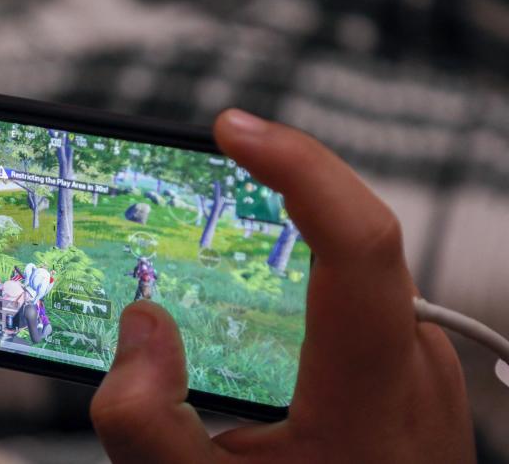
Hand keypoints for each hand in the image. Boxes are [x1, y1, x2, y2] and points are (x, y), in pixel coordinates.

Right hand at [91, 110, 474, 462]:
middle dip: (278, 196)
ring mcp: (416, 370)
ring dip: (287, 247)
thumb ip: (148, 423)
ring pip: (350, 273)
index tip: (235, 132)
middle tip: (211, 171)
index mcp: (373, 393)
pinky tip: (259, 317)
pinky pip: (353, 305)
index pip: (357, 241)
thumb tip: (140, 329)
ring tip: (223, 248)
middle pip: (349, 240)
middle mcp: (411, 366)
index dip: (297, 167)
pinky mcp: (405, 377)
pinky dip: (300, 289)